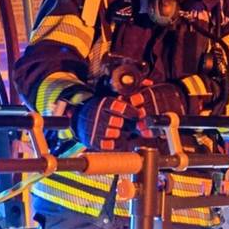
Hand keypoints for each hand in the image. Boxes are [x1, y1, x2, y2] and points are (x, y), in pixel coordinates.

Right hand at [70, 84, 185, 148]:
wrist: (79, 120)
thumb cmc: (100, 109)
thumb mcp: (112, 97)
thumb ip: (130, 92)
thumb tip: (149, 83)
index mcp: (103, 104)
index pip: (118, 107)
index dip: (130, 111)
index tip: (136, 113)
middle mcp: (98, 116)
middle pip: (117, 122)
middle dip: (123, 123)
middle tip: (124, 123)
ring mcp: (95, 130)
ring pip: (114, 134)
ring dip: (119, 133)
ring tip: (116, 129)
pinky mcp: (94, 142)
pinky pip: (110, 145)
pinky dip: (115, 143)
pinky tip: (114, 137)